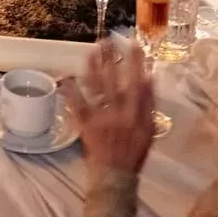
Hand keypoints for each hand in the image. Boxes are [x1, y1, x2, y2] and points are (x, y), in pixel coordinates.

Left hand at [66, 41, 153, 174]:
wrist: (115, 176)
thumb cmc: (134, 152)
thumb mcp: (149, 130)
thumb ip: (150, 104)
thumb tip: (150, 77)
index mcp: (135, 113)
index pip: (136, 82)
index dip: (135, 62)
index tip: (133, 44)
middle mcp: (118, 112)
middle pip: (114, 80)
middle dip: (110, 58)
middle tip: (107, 40)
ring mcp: (100, 118)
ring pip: (96, 88)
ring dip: (93, 68)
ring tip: (91, 51)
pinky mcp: (85, 124)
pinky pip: (77, 105)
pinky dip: (72, 91)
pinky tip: (67, 78)